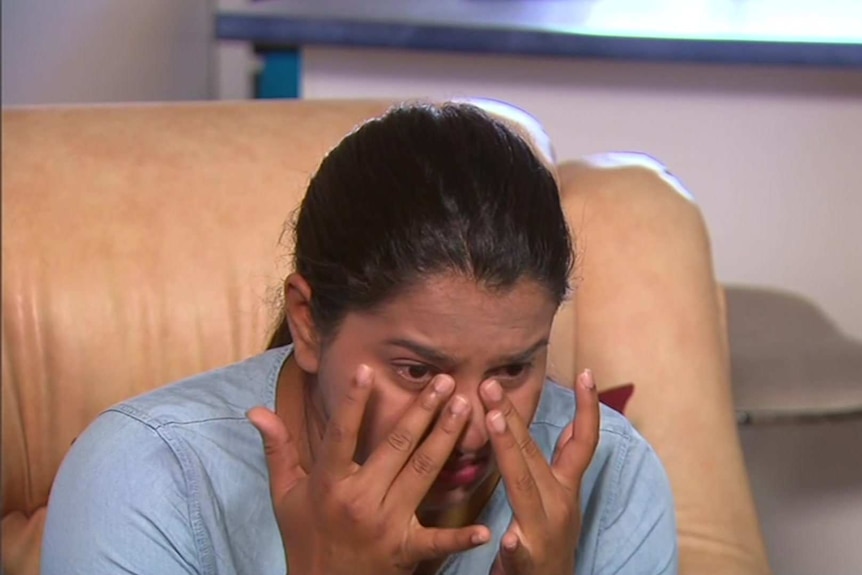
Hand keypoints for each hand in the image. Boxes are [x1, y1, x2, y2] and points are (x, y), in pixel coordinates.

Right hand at [247, 365, 490, 574]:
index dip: (354, 402)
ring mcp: (385, 525)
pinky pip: (436, 542)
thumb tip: (255, 410)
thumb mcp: (285, 494)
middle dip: (423, 410)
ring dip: (446, 438)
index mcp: (329, 483)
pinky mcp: (405, 551)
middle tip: (445, 380)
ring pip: (422, 473)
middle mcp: (359, 499)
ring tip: (463, 408)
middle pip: (396, 446)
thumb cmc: (305, 536)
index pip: (342, 434)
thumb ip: (278, 449)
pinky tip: (485, 527)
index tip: (369, 369)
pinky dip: (461, 538)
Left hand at [480, 369, 599, 574]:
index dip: (586, 408)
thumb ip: (566, 461)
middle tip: (490, 386)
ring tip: (492, 423)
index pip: (582, 442)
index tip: (585, 372)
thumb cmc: (550, 535)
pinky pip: (520, 549)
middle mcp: (559, 503)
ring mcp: (543, 530)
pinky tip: (508, 535)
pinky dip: (515, 542)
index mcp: (564, 486)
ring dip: (508, 452)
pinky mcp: (527, 560)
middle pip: (535, 452)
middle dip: (512, 416)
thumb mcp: (562, 495)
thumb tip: (574, 423)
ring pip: (523, 486)